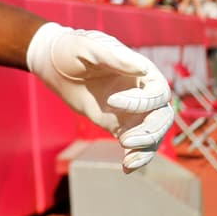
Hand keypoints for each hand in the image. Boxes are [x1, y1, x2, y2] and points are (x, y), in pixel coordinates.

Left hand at [27, 22, 171, 171]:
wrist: (54, 64)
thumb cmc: (72, 49)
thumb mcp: (88, 47)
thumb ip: (112, 57)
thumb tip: (143, 68)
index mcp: (142, 71)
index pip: (158, 92)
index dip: (141, 101)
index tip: (111, 101)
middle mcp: (143, 93)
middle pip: (163, 117)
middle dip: (150, 132)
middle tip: (126, 140)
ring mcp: (134, 111)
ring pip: (153, 134)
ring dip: (145, 148)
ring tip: (128, 159)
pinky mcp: (120, 125)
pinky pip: (136, 145)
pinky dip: (136, 157)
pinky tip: (126, 168)